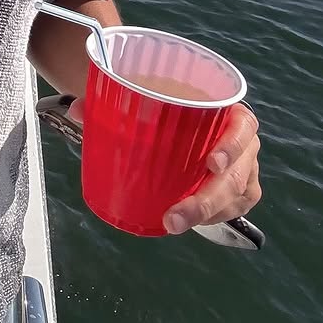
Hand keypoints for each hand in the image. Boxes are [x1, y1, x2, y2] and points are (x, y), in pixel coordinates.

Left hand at [67, 98, 262, 232]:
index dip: (232, 145)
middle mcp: (243, 141)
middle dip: (207, 200)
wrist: (182, 115)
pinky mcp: (240, 188)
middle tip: (174, 217)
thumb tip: (78, 110)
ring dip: (207, 214)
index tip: (211, 163)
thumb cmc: (168, 104)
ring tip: (173, 223)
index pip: (242, 127)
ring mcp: (244, 168)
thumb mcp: (146, 99)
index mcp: (228, 111)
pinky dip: (214, 218)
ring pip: (235, 197)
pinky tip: (191, 223)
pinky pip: (235, 208)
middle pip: (235, 175)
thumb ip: (113, 101)